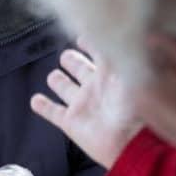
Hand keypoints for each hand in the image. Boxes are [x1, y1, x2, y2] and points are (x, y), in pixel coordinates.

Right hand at [31, 44, 141, 167]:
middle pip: (77, 67)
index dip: (90, 42)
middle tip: (68, 57)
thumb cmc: (138, 108)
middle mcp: (95, 86)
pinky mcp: (71, 123)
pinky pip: (52, 111)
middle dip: (71, 60)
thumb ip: (120, 50)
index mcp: (111, 73)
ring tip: (55, 77)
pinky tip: (36, 100)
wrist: (134, 144)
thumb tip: (114, 30)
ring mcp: (82, 104)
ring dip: (58, 80)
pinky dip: (43, 106)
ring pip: (64, 86)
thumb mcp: (131, 72)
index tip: (83, 35)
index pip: (98, 51)